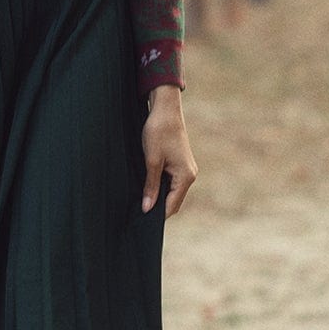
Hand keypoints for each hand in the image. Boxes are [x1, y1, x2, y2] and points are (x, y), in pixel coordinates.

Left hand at [141, 85, 196, 218]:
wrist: (165, 110)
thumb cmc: (159, 132)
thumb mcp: (152, 161)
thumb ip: (151, 186)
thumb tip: (147, 208)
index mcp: (185, 177)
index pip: (172, 205)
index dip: (157, 215)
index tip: (141, 220)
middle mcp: (190, 175)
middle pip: (173, 201)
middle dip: (158, 207)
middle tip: (138, 211)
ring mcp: (187, 169)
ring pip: (172, 191)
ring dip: (159, 196)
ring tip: (141, 199)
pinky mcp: (181, 164)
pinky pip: (172, 182)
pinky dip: (161, 186)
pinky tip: (148, 186)